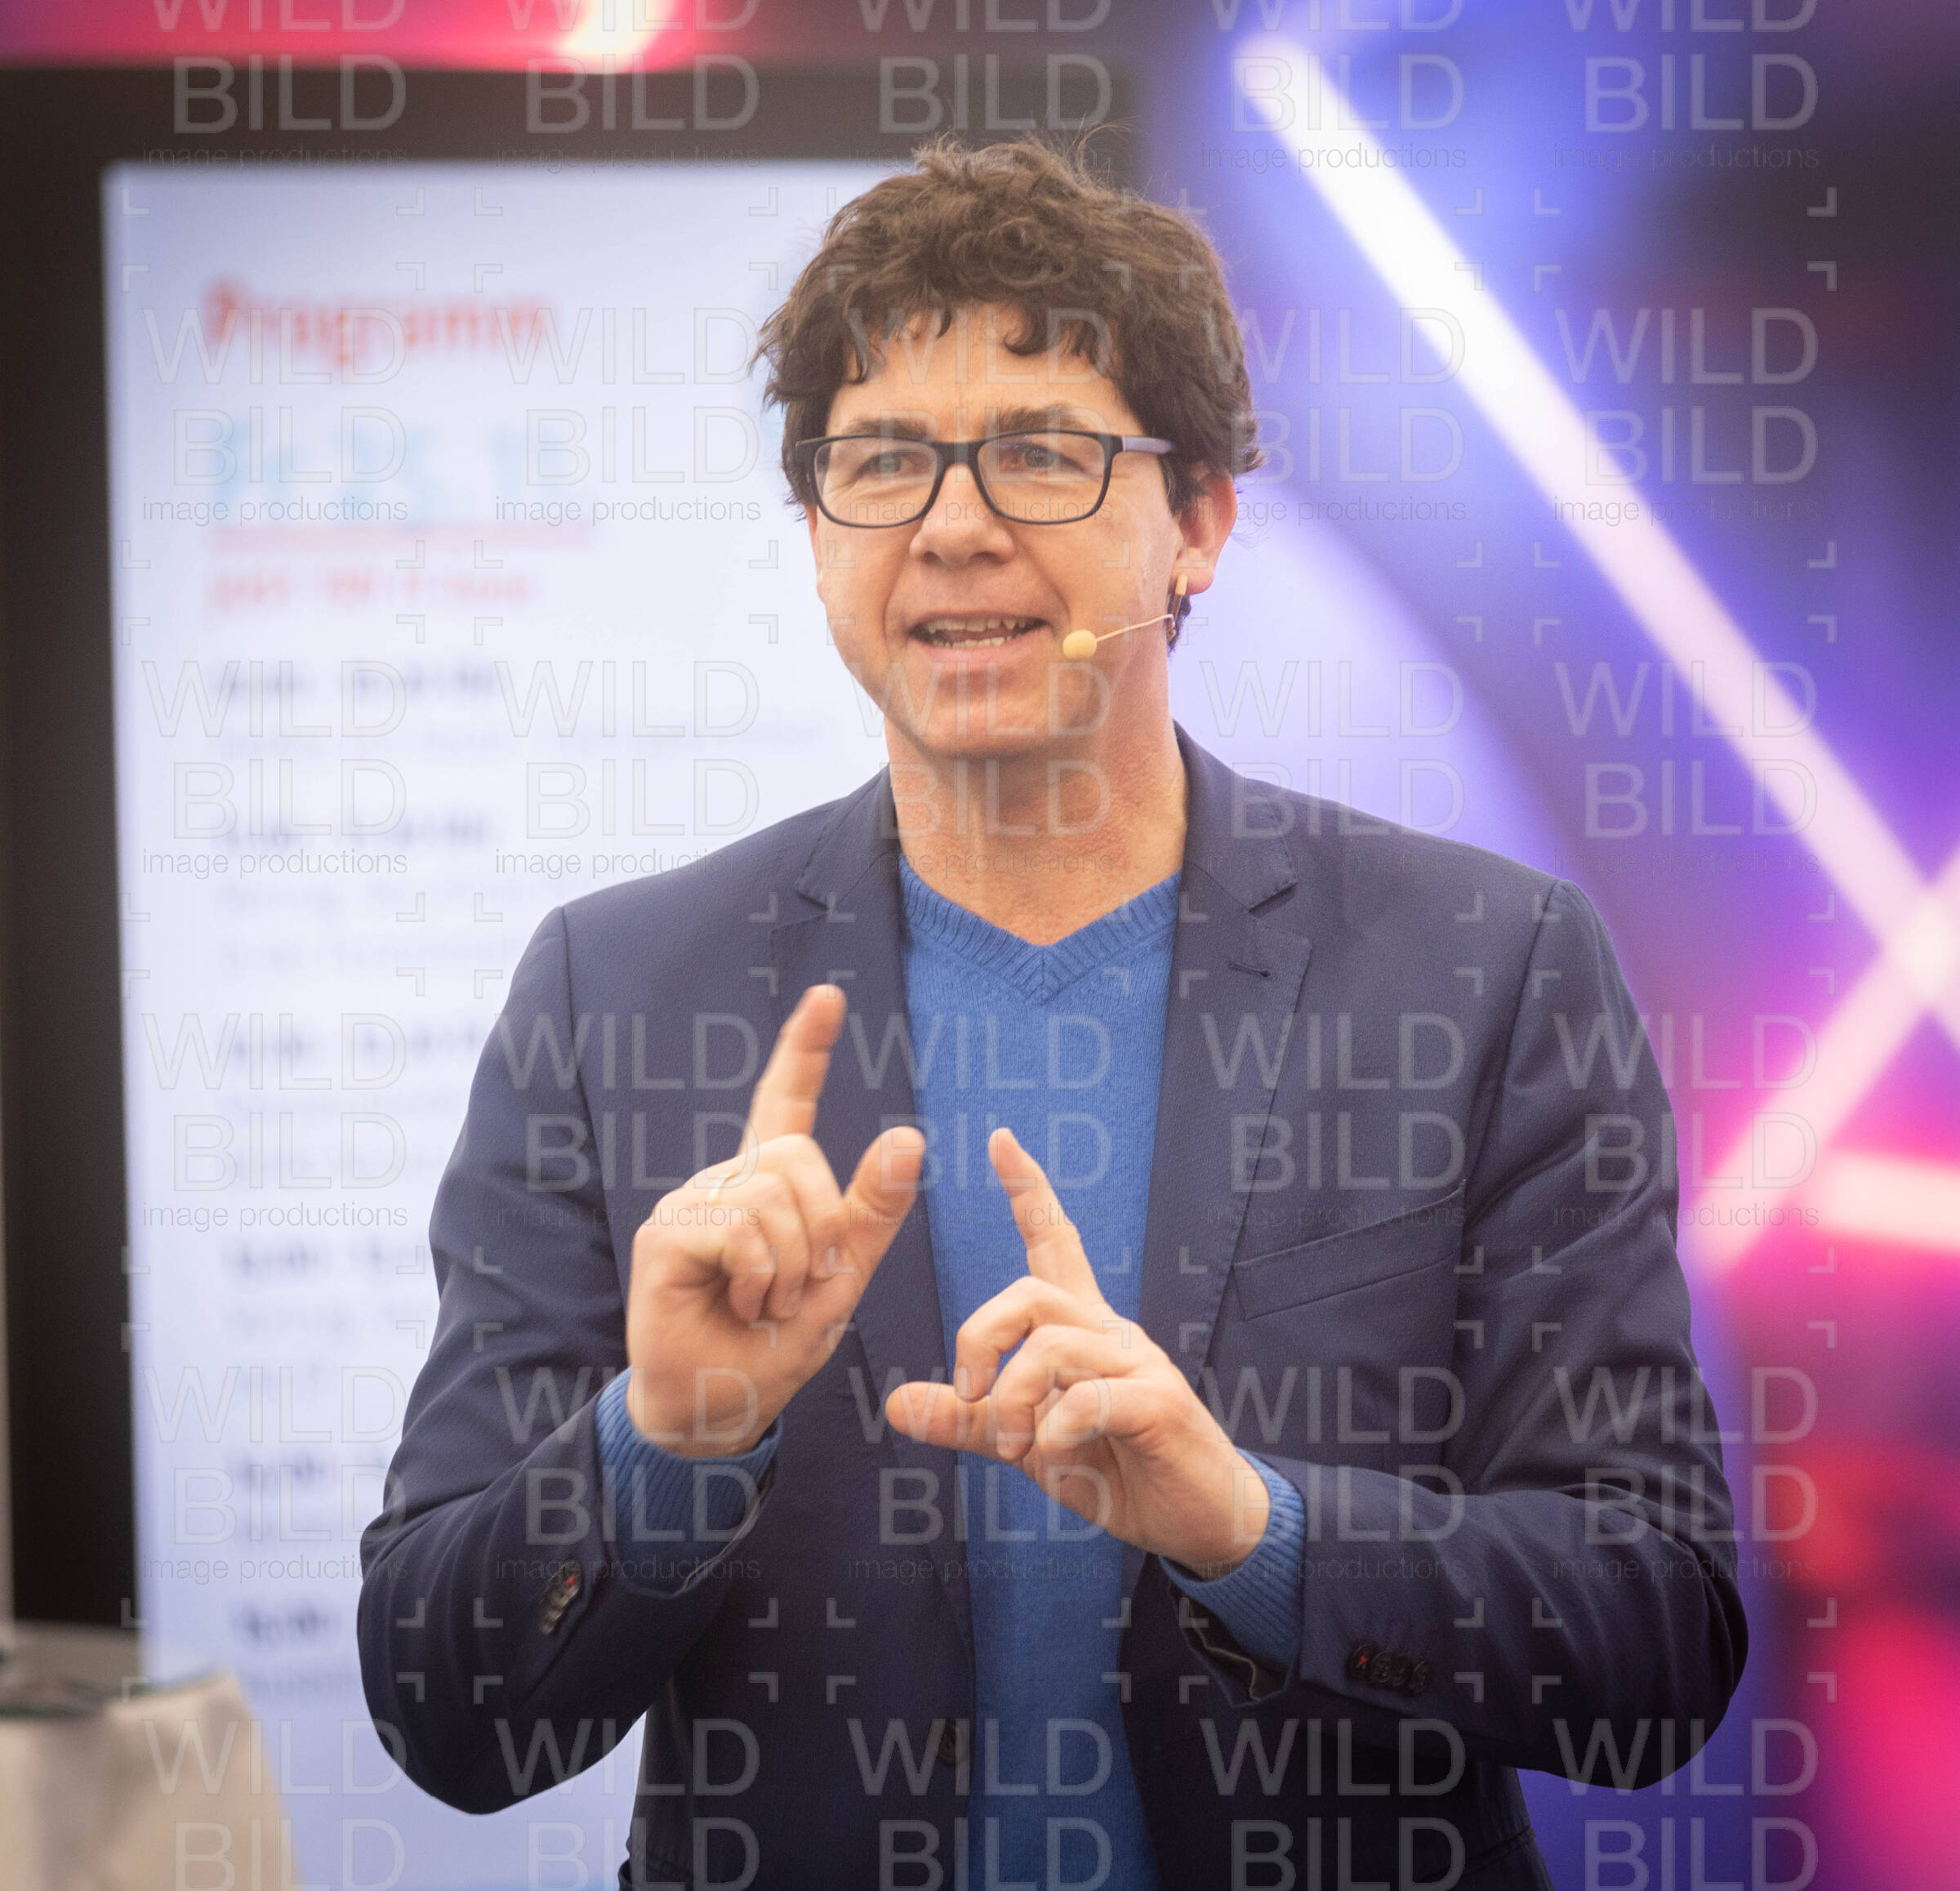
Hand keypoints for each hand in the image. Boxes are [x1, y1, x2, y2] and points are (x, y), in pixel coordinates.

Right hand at [625, 984, 924, 1456]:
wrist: (726, 1403)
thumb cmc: (778, 1339)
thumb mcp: (844, 1274)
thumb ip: (872, 1209)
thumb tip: (909, 1135)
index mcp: (769, 1183)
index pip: (787, 1102)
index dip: (806, 1048)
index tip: (828, 997)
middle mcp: (727, 1181)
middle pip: (796, 1155)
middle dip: (819, 1228)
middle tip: (795, 1286)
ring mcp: (690, 1203)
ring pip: (770, 1195)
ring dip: (788, 1265)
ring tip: (763, 1300)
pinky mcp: (665, 1235)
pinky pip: (738, 1230)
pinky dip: (757, 1275)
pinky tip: (737, 1301)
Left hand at [884, 1126, 1269, 1574]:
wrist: (1200, 1518)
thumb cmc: (1115, 1467)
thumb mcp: (1027, 1443)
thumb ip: (968, 1420)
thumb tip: (896, 1402)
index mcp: (1081, 1330)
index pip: (1055, 1242)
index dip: (1028, 1191)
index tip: (999, 1138)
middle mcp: (1110, 1332)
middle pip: (1030, 1292)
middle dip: (981, 1337)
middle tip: (970, 1395)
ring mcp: (1138, 1364)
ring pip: (1051, 1346)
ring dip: (1011, 1400)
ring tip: (1013, 1446)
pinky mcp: (1159, 1403)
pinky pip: (1088, 1398)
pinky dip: (1055, 1431)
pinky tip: (1056, 1454)